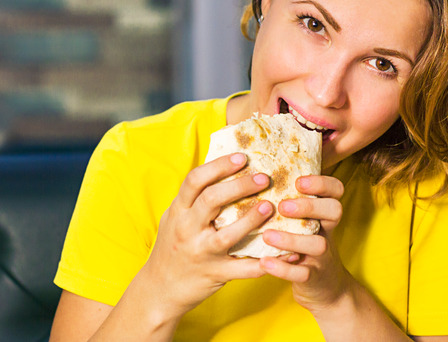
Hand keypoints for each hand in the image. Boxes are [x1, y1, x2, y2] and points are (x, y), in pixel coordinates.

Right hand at [139, 153, 274, 318]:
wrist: (159, 289)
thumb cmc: (172, 247)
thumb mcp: (175, 218)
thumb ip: (193, 198)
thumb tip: (222, 168)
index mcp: (178, 211)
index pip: (194, 181)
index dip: (219, 166)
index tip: (242, 157)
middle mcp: (187, 229)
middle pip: (211, 200)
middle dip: (239, 186)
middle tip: (263, 177)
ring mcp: (201, 253)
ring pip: (228, 234)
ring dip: (252, 219)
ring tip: (270, 206)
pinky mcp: (215, 274)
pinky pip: (244, 269)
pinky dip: (266, 263)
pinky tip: (287, 254)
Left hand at [258, 175, 349, 312]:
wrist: (323, 287)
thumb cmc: (302, 244)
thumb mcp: (301, 221)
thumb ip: (287, 199)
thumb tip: (255, 171)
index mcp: (323, 213)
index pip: (336, 190)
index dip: (321, 183)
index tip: (298, 181)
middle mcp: (327, 230)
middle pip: (334, 211)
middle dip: (309, 206)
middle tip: (282, 206)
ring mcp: (322, 255)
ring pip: (318, 244)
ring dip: (291, 238)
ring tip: (267, 235)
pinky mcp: (313, 277)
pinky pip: (302, 273)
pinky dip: (283, 269)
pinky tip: (265, 262)